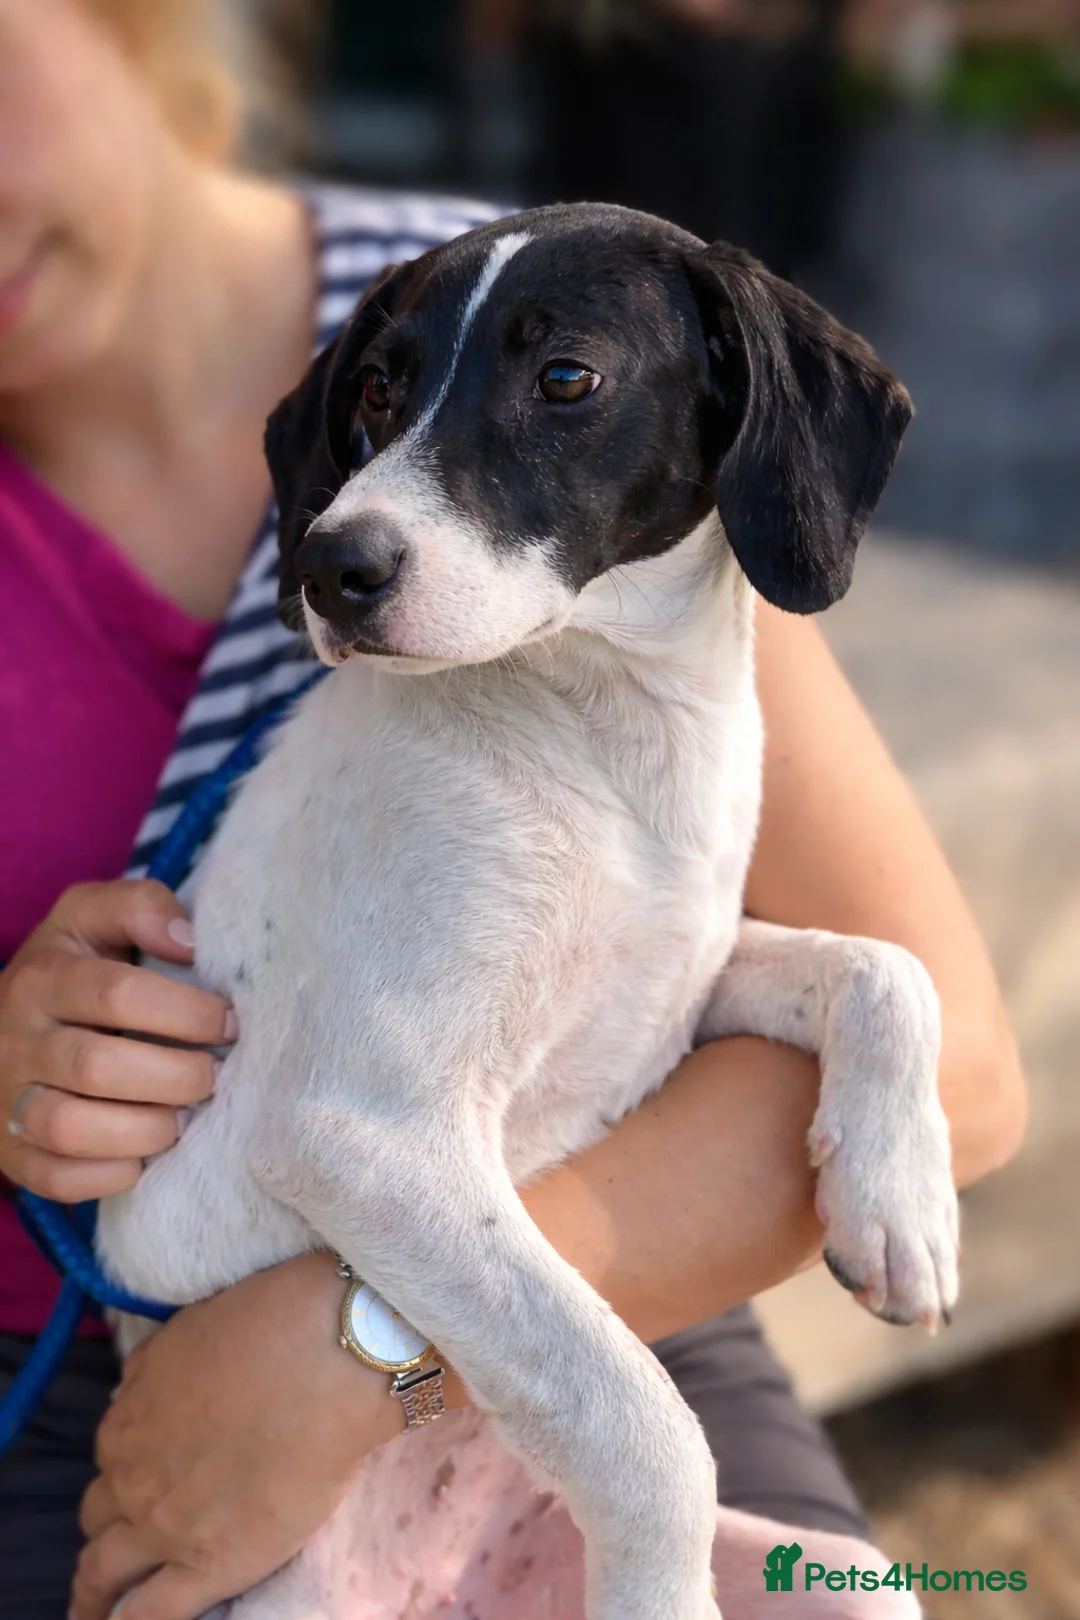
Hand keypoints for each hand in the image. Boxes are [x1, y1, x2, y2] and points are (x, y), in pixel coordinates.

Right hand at [0, 879, 233, 1200]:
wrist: (0, 1027)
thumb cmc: (72, 968)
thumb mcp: (93, 917)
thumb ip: (141, 908)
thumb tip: (189, 942)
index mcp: (44, 977)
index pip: (117, 994)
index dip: (186, 1012)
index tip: (230, 1023)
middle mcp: (18, 1040)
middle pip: (97, 1067)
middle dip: (177, 1076)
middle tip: (215, 1076)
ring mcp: (8, 1100)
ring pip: (70, 1129)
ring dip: (147, 1129)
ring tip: (185, 1117)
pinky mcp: (13, 1153)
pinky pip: (56, 1178)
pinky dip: (112, 1173)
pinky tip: (146, 1151)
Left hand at [71, 1253, 412, 1619]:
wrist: (326, 1362)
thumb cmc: (271, 1328)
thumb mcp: (187, 1332)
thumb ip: (154, 1372)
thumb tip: (137, 1394)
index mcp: (129, 1419)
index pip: (112, 1456)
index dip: (127, 1466)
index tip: (146, 1473)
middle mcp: (133, 1475)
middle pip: (100, 1512)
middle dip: (110, 1524)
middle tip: (126, 1538)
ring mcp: (163, 1526)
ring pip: (104, 1571)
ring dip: (97, 1589)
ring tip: (100, 1607)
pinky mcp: (207, 1566)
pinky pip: (147, 1615)